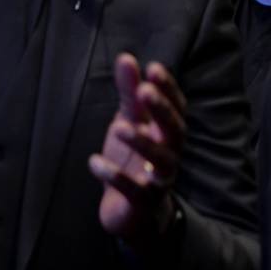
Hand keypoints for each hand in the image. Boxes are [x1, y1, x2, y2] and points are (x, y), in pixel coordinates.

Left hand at [89, 55, 185, 245]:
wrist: (133, 212)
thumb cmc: (132, 159)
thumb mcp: (129, 122)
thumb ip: (128, 93)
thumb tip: (126, 57)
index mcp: (165, 133)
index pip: (175, 108)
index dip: (168, 88)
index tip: (153, 67)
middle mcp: (168, 154)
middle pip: (175, 131)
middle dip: (161, 110)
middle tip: (144, 91)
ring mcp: (158, 180)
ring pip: (161, 161)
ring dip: (142, 142)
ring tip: (118, 126)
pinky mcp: (142, 201)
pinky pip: (134, 190)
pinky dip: (115, 176)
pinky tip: (95, 162)